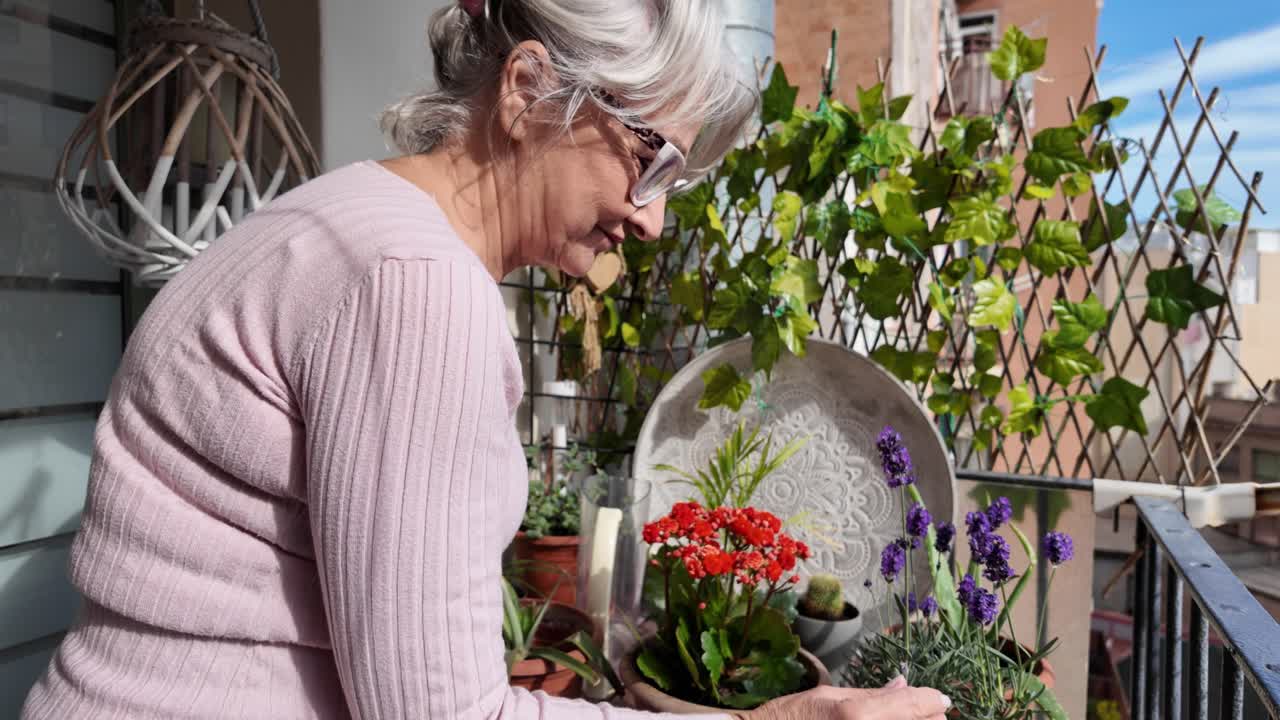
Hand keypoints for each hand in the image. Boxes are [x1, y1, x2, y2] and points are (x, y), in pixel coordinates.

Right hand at [736, 677, 950, 719]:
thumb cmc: (789, 719)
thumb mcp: (830, 697)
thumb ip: (872, 695)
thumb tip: (903, 684)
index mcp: (859, 716)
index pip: (916, 705)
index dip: (932, 700)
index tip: (940, 700)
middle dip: (926, 716)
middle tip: (925, 711)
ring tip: (903, 717)